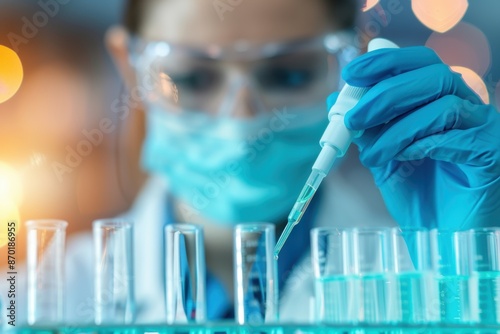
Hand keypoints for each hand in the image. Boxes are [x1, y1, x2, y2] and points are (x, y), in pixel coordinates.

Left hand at [327, 46, 499, 228]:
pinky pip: (460, 137)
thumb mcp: (383, 156)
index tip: (352, 73)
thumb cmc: (417, 195)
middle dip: (385, 94)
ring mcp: (484, 128)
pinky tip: (406, 159)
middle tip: (353, 119)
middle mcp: (466, 107)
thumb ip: (365, 128)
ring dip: (398, 129)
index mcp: (440, 101)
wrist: (441, 238)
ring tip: (372, 157)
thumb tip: (337, 99)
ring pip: (444, 105)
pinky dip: (424, 144)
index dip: (385, 62)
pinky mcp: (493, 153)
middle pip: (432, 75)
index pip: (419, 63)